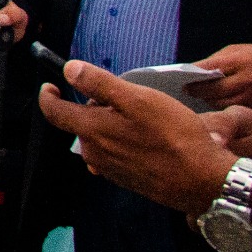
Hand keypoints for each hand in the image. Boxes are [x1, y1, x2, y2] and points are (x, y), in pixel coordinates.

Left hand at [40, 59, 237, 214]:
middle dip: (92, 107)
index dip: (48, 96)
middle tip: (122, 99)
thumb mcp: (139, 99)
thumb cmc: (175, 137)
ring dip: (110, 125)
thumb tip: (70, 70)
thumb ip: (100, 84)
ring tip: (141, 119)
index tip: (51, 85)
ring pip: (99, 139)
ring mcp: (110, 169)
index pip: (54, 112)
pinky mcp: (127, 180)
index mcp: (92, 130)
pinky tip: (147, 140)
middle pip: (80, 123)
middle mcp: (95, 153)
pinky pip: (114, 154)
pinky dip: (122, 142)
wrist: (203, 182)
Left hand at [192, 43, 251, 111]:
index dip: (193, 74)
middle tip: (186, 90)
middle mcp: (246, 80)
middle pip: (214, 90)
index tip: (180, 77)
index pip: (209, 68)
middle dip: (197, 91)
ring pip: (222, 104)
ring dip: (208, 101)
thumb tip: (192, 71)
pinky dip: (222, 107)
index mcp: (239, 61)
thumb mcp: (236, 50)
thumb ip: (216, 61)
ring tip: (198, 97)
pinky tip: (213, 102)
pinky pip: (233, 110)